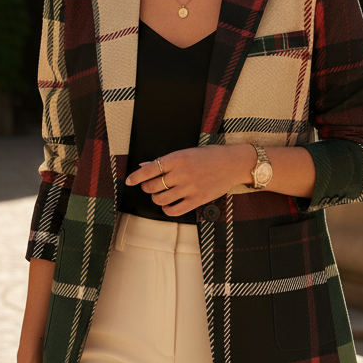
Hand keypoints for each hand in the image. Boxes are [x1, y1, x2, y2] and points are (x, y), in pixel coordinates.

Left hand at [125, 145, 252, 215]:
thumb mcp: (186, 152)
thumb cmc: (209, 156)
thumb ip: (165, 161)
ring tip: (159, 195)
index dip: (136, 177)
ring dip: (156, 199)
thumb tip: (144, 166)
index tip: (129, 181)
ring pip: (160, 199)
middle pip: (152, 186)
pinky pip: (174, 210)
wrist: (232, 164)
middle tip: (149, 186)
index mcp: (177, 158)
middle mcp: (182, 173)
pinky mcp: (197, 200)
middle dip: (146, 188)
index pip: (149, 169)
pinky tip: (168, 205)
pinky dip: (167, 209)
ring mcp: (189, 188)